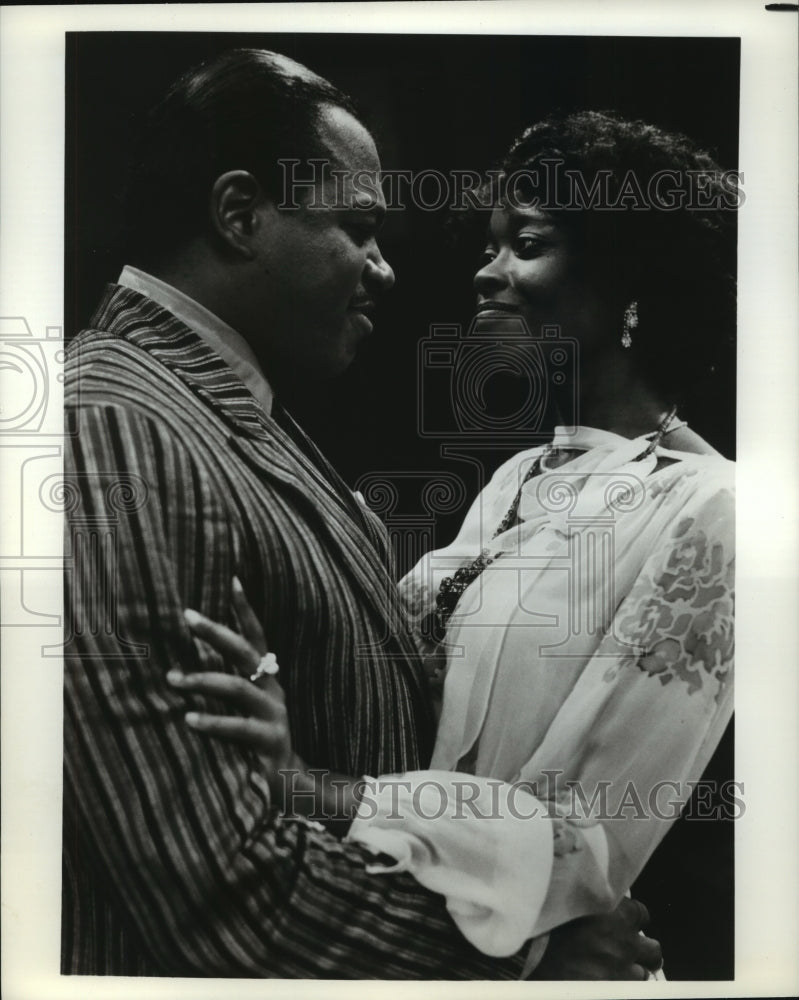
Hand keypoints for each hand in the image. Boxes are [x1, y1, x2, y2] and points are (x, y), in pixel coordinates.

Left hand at [167, 578, 303, 802]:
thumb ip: (227, 682)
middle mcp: (271, 689)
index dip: (245, 609)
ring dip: (203, 679)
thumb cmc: (256, 740)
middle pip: (244, 652)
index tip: (232, 579)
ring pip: (237, 688)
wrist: (288, 784)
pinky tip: (188, 720)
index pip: (256, 635)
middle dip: (215, 632)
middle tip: (187, 616)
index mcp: (266, 677)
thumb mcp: (246, 706)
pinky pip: (238, 729)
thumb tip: (181, 661)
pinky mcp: (268, 741)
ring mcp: (273, 714)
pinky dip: (212, 722)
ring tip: (172, 678)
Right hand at [532, 897, 662, 979]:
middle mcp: (623, 941)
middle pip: (653, 951)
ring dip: (629, 971)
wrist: (525, 951)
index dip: (631, 920)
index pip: (643, 915)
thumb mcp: (573, 898)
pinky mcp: (611, 989)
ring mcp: (618, 970)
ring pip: (641, 975)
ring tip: (608, 967)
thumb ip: (596, 901)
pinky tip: (602, 978)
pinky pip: (627, 991)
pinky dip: (618, 986)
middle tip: (625, 950)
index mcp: (616, 912)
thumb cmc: (545, 920)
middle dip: (642, 951)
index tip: (623, 923)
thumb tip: (608, 902)